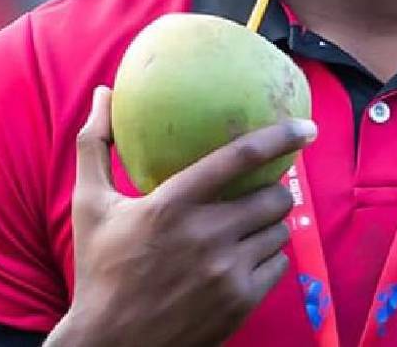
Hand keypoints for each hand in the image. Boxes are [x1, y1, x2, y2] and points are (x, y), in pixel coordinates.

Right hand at [46, 86, 316, 346]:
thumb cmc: (99, 270)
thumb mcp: (89, 204)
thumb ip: (96, 145)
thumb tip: (102, 93)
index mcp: (171, 205)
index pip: (238, 158)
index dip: (279, 137)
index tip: (306, 127)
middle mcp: (205, 236)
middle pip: (273, 196)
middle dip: (275, 189)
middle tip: (262, 191)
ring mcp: (226, 272)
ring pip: (279, 231)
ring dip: (269, 225)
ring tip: (247, 227)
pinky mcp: (240, 302)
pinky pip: (278, 265)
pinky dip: (268, 258)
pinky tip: (245, 259)